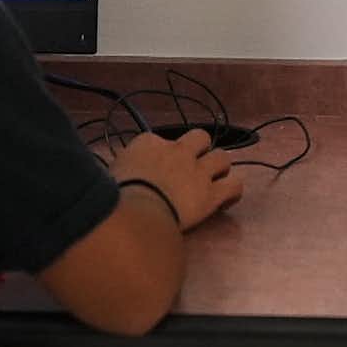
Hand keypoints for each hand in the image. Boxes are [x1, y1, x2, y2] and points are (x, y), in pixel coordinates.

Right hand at [119, 126, 243, 230]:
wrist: (139, 208)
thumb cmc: (117, 193)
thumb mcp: (112, 172)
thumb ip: (122, 168)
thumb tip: (117, 177)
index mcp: (148, 142)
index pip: (158, 140)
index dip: (161, 153)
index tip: (156, 168)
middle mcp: (177, 150)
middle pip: (200, 137)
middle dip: (200, 149)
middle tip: (193, 166)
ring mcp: (198, 170)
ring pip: (223, 157)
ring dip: (219, 167)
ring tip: (213, 180)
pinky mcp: (212, 193)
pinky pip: (235, 185)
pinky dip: (232, 191)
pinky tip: (224, 200)